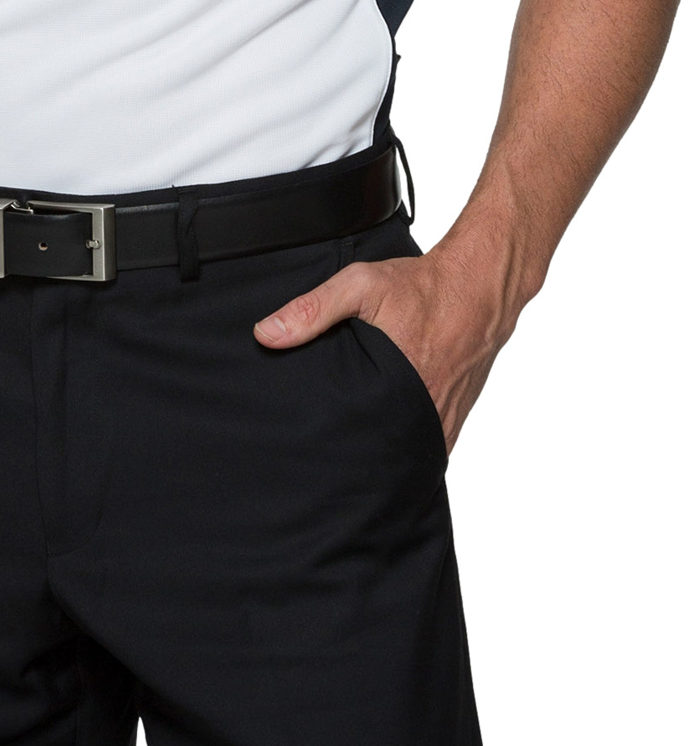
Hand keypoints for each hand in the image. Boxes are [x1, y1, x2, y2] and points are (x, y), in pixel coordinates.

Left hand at [254, 243, 517, 453]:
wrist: (479, 284)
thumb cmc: (422, 286)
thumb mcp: (361, 285)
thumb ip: (313, 309)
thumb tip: (266, 335)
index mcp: (400, 387)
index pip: (361, 439)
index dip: (335, 449)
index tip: (310, 452)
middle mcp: (426, 410)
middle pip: (385, 453)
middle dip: (357, 460)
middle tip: (326, 461)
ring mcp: (445, 416)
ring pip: (410, 453)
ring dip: (386, 456)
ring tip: (354, 460)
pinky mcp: (457, 413)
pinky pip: (431, 443)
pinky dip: (410, 444)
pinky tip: (389, 444)